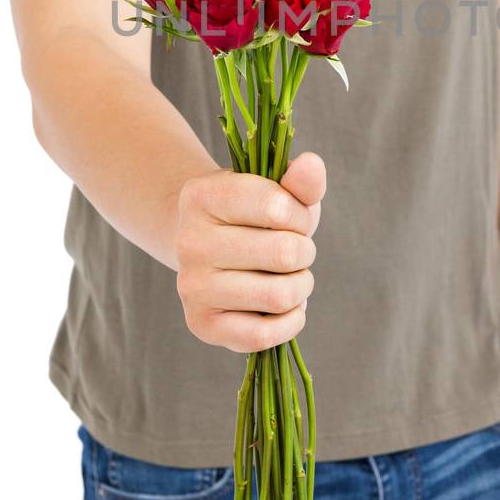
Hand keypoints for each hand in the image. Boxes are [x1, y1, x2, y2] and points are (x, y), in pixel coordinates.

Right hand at [174, 150, 325, 352]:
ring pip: (278, 296)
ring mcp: (191, 285)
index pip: (277, 207)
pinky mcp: (201, 324)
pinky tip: (286, 307)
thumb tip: (311, 164)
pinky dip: (290, 322)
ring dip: (301, 287)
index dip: (300, 216)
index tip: (293, 218)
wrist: (213, 251)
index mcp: (201, 195)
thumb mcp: (279, 192)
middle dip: (304, 252)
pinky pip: (262, 336)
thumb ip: (301, 181)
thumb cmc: (255, 218)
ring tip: (291, 277)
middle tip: (294, 251)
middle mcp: (188, 240)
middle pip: (283, 254)